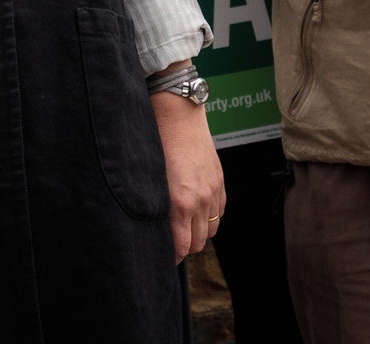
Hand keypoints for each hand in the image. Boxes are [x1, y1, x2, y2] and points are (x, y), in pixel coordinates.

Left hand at [152, 85, 223, 262]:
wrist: (177, 112)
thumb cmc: (156, 140)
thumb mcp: (149, 179)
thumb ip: (154, 206)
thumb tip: (153, 227)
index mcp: (180, 202)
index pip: (181, 247)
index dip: (171, 257)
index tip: (162, 257)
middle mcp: (200, 200)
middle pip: (197, 244)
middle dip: (184, 248)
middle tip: (170, 245)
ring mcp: (213, 191)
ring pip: (211, 231)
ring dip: (198, 234)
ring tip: (182, 229)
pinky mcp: (220, 181)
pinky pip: (219, 212)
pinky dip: (209, 217)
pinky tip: (195, 211)